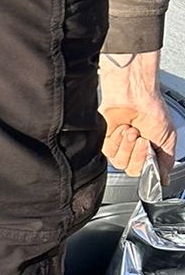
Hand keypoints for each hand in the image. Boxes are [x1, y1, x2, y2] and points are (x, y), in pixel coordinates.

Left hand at [99, 50, 176, 178]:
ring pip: (120, 163)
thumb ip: (166, 162)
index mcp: (151, 151)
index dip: (148, 163)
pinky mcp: (105, 142)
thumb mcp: (168, 138)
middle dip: (138, 153)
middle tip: (141, 137)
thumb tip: (164, 180)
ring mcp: (120, 147)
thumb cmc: (152, 109)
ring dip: (127, 145)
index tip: (150, 148)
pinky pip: (109, 152)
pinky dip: (116, 139)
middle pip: (132, 170)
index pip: (147, 173)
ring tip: (132, 129)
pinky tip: (122, 127)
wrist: (134, 94)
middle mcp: (135, 151)